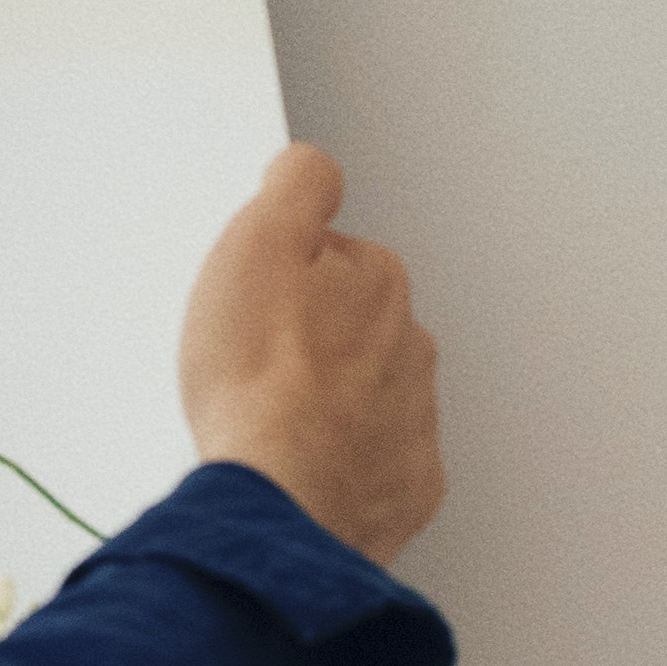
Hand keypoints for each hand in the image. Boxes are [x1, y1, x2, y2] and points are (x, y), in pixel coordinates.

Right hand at [177, 145, 444, 564]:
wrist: (279, 498)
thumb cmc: (259, 383)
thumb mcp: (257, 242)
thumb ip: (296, 185)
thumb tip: (313, 167)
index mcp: (378, 281)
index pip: (331, 257)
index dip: (281, 276)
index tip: (256, 303)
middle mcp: (411, 346)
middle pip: (350, 328)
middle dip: (308, 341)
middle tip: (253, 366)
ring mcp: (413, 419)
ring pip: (364, 395)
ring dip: (324, 403)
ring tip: (270, 422)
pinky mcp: (405, 485)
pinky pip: (372, 462)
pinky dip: (340, 463)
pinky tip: (298, 465)